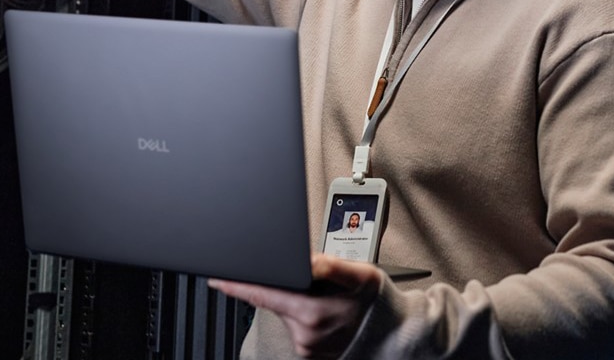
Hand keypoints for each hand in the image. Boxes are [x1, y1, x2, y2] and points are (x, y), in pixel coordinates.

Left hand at [209, 254, 382, 358]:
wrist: (395, 335)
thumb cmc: (377, 302)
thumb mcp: (360, 274)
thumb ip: (330, 266)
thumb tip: (308, 261)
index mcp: (312, 312)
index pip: (264, 295)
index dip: (238, 285)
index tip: (218, 278)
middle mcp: (305, 334)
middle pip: (277, 300)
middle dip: (286, 284)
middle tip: (316, 281)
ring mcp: (307, 346)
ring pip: (287, 312)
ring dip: (298, 300)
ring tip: (328, 298)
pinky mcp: (309, 353)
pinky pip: (297, 325)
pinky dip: (305, 314)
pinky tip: (326, 311)